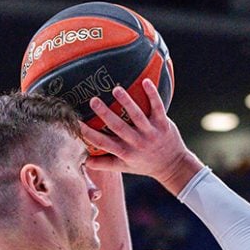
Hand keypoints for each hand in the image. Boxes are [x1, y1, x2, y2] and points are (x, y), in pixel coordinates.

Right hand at [80, 79, 201, 193]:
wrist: (173, 166)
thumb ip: (104, 164)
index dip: (88, 134)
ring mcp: (151, 133)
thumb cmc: (145, 164)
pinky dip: (152, 95)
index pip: (103, 143)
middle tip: (93, 100)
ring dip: (127, 102)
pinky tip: (146, 82)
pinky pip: (158, 107)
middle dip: (105, 114)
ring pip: (137, 116)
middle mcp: (137, 143)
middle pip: (118, 127)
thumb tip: (83, 161)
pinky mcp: (164, 124)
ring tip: (116, 89)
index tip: (76, 123)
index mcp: (124, 153)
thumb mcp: (124, 167)